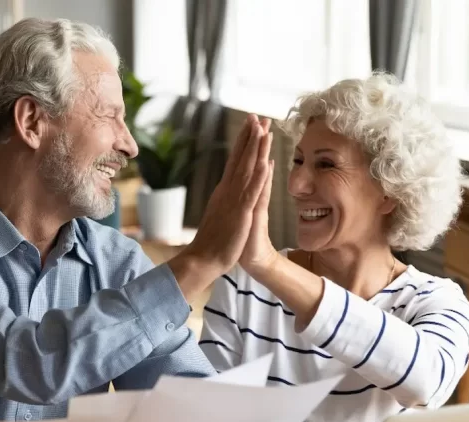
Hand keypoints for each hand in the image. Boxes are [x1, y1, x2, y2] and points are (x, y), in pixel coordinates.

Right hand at [168, 115, 272, 299]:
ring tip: (263, 130)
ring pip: (246, 169)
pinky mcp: (240, 213)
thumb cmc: (214, 241)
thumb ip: (226, 199)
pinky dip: (258, 176)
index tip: (251, 124)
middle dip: (250, 136)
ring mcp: (233, 200)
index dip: (244, 142)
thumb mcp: (222, 214)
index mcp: (224, 190)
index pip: (235, 161)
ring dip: (255, 149)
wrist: (203, 259)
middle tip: (257, 116)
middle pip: (240, 158)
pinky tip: (265, 162)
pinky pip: (251, 191)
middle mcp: (227, 190)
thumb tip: (229, 187)